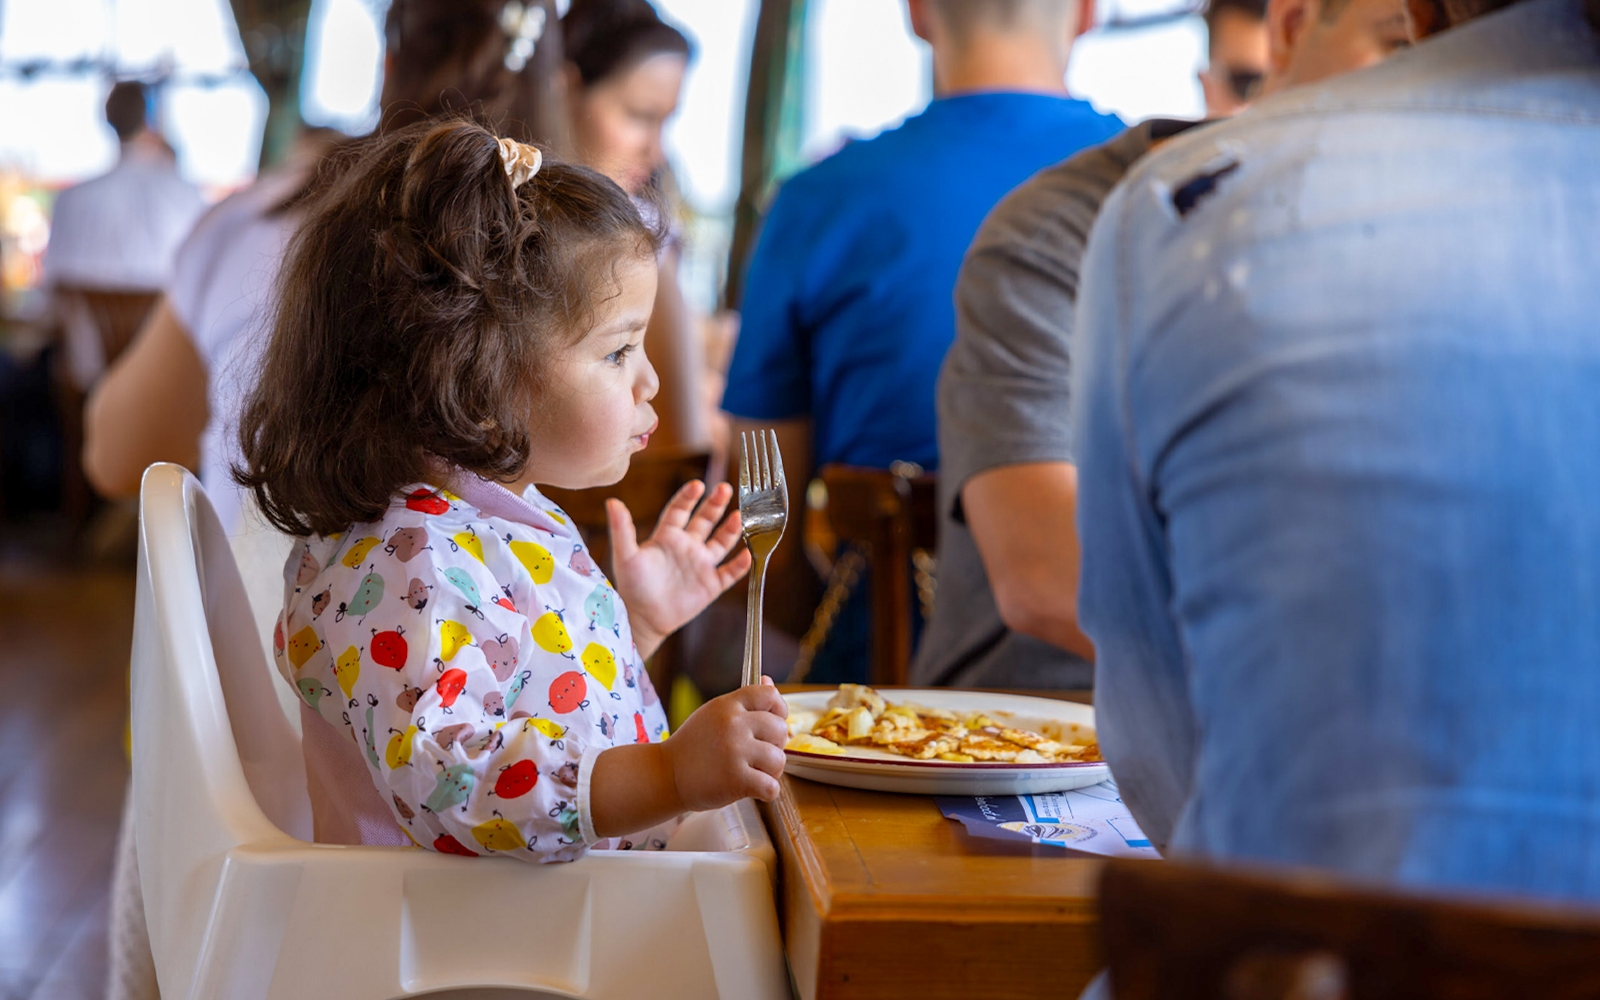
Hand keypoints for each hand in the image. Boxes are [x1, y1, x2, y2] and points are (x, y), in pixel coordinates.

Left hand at [608, 481, 752, 657]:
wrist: (643, 620)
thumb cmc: (631, 587)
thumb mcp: (625, 556)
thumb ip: (621, 529)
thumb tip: (611, 502)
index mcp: (667, 537)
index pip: (680, 510)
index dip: (688, 497)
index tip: (697, 485)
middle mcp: (687, 547)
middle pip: (705, 520)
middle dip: (715, 504)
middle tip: (725, 488)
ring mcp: (700, 565)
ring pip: (721, 542)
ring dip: (731, 529)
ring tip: (740, 515)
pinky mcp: (711, 585)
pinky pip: (730, 573)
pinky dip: (740, 564)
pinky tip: (748, 554)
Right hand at [662, 679, 788, 809]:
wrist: (665, 775)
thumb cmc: (693, 746)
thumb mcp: (714, 714)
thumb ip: (743, 702)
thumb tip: (770, 681)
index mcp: (728, 705)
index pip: (770, 695)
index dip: (779, 710)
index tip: (772, 725)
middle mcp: (733, 724)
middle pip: (780, 729)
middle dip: (774, 745)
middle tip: (757, 756)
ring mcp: (735, 751)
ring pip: (779, 759)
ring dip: (770, 771)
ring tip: (753, 773)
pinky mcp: (735, 779)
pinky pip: (772, 786)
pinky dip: (767, 792)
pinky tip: (753, 789)